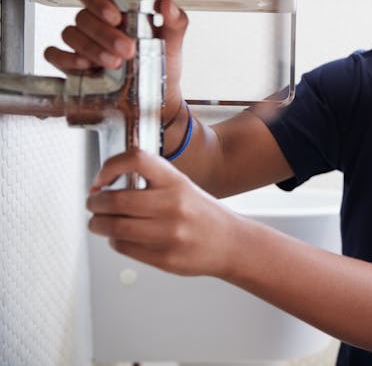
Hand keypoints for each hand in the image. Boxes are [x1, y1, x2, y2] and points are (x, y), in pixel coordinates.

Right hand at [44, 0, 188, 123]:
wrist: (158, 97)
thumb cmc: (162, 63)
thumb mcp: (173, 41)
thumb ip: (175, 21)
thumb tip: (166, 4)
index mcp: (116, 13)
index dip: (99, 2)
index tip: (116, 18)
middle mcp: (95, 26)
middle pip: (83, 17)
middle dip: (104, 33)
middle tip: (127, 49)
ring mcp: (82, 45)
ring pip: (70, 34)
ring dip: (90, 48)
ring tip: (113, 63)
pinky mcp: (72, 66)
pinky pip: (54, 55)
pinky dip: (65, 58)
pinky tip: (85, 66)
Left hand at [86, 149, 242, 276]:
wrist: (232, 243)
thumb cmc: (203, 214)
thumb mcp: (183, 187)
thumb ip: (151, 184)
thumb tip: (105, 187)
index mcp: (176, 181)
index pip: (136, 159)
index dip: (110, 166)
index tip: (102, 179)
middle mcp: (173, 205)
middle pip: (115, 199)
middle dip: (95, 202)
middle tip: (93, 203)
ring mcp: (169, 233)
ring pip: (114, 227)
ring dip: (98, 224)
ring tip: (98, 223)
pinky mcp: (164, 257)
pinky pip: (124, 247)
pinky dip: (114, 241)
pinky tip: (120, 237)